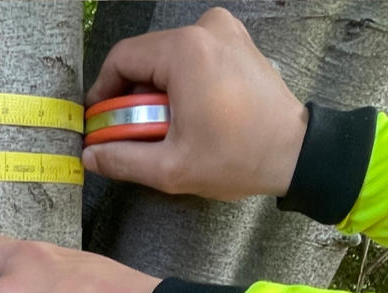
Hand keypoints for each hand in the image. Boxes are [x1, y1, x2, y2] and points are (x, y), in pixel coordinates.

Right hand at [84, 7, 307, 200]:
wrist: (297, 153)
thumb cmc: (238, 157)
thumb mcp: (170, 168)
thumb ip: (121, 159)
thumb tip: (90, 154)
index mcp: (185, 51)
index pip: (121, 59)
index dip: (102, 91)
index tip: (99, 120)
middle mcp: (205, 29)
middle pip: (144, 56)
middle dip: (131, 94)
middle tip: (131, 131)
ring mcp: (225, 31)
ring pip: (166, 55)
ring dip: (155, 89)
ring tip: (162, 125)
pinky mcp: (237, 41)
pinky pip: (191, 54)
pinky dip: (180, 80)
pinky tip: (187, 111)